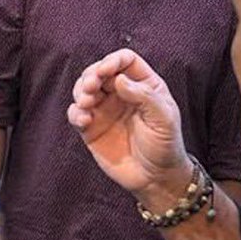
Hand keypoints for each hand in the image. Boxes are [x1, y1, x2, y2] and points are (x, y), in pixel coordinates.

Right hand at [66, 50, 192, 201]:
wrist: (155, 178)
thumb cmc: (165, 146)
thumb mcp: (164, 119)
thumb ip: (144, 96)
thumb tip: (119, 78)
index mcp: (143, 85)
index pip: (125, 61)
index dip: (113, 60)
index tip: (106, 71)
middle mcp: (121, 93)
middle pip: (99, 71)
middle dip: (91, 74)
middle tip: (91, 86)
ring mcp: (104, 109)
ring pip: (83, 89)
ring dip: (80, 91)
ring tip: (87, 102)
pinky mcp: (91, 128)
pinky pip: (76, 114)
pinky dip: (75, 113)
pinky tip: (84, 120)